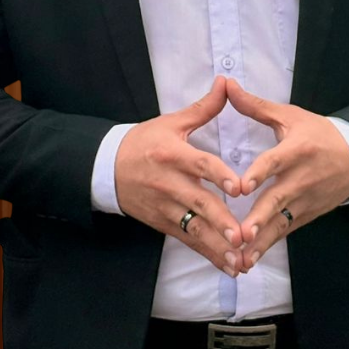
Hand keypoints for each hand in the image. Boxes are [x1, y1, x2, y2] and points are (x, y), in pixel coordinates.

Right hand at [115, 76, 244, 276]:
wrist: (106, 168)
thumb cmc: (144, 141)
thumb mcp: (171, 122)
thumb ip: (203, 108)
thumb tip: (225, 83)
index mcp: (172, 154)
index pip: (199, 164)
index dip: (219, 175)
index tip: (239, 187)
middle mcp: (169, 183)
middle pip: (198, 203)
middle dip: (221, 221)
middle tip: (242, 235)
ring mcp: (165, 207)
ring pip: (194, 229)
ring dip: (217, 246)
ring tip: (239, 260)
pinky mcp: (163, 223)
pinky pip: (188, 240)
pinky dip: (207, 253)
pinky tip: (227, 265)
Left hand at [225, 78, 348, 266]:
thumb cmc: (318, 133)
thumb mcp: (290, 116)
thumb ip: (255, 106)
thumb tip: (227, 85)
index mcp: (297, 149)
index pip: (276, 161)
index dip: (259, 173)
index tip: (241, 187)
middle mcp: (302, 177)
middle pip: (278, 199)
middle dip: (259, 218)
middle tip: (240, 234)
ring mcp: (306, 199)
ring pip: (281, 222)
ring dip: (261, 240)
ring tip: (242, 258)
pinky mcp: (308, 214)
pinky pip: (286, 231)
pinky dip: (269, 245)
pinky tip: (250, 259)